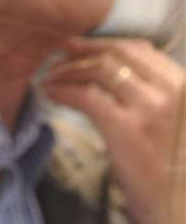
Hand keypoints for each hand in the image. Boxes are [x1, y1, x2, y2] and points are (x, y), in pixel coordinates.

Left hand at [43, 36, 183, 223]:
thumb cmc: (181, 179)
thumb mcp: (179, 128)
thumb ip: (160, 101)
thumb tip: (121, 81)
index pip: (144, 50)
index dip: (109, 44)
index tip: (85, 47)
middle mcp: (174, 92)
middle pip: (119, 54)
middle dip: (85, 50)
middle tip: (62, 54)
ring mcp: (152, 109)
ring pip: (100, 70)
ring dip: (70, 69)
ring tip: (51, 77)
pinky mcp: (127, 129)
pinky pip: (86, 97)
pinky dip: (64, 91)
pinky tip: (51, 94)